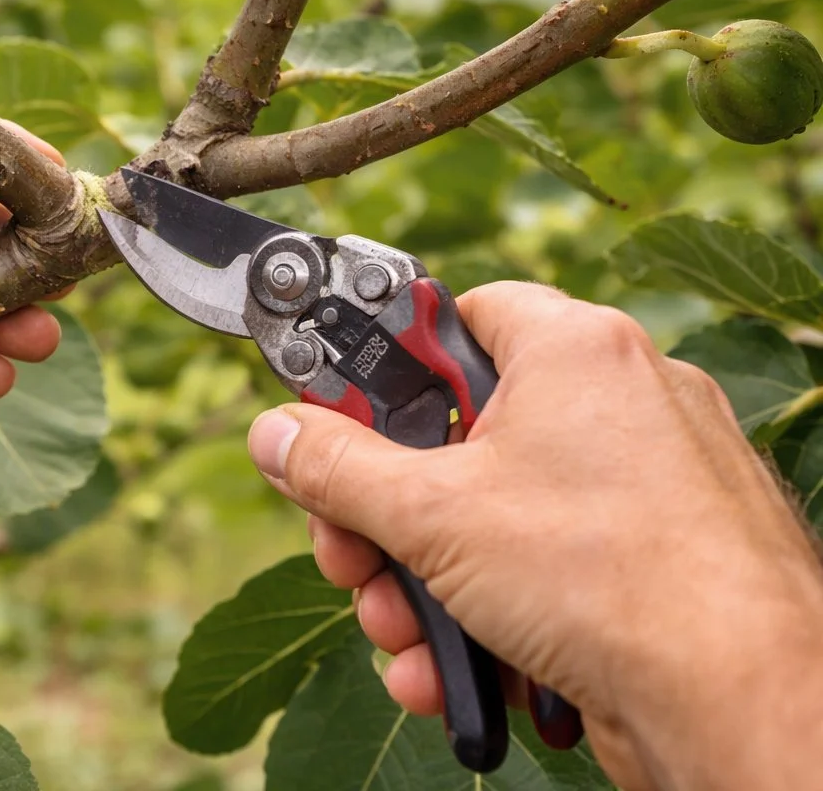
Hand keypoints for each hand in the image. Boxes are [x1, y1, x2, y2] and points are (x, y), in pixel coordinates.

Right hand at [246, 281, 822, 790]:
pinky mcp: (652, 565)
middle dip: (385, 515)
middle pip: (458, 437)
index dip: (387, 365)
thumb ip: (336, 467)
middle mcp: (619, 405)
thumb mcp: (431, 515)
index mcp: (575, 351)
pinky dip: (486, 615)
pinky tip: (447, 671)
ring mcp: (643, 489)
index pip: (456, 315)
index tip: (335, 415)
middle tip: (348, 554)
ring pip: (492, 519)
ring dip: (421, 583)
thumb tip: (276, 434)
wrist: (743, 705)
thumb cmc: (611, 578)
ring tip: (398, 636)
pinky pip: (543, 571)